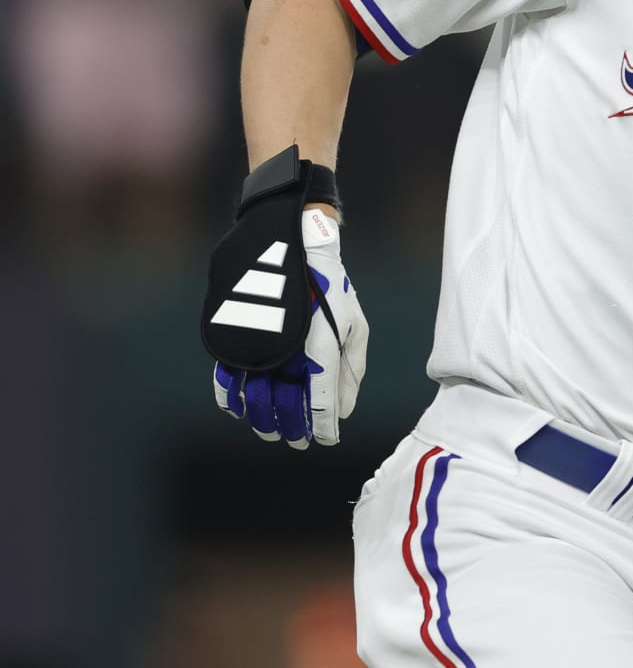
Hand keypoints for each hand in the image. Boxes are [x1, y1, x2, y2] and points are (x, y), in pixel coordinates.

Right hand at [211, 208, 367, 446]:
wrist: (291, 245)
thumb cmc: (330, 287)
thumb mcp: (354, 323)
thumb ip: (350, 367)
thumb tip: (344, 410)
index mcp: (321, 345)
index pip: (320, 400)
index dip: (323, 427)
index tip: (327, 441)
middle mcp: (287, 349)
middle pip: (284, 404)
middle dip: (292, 427)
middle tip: (296, 442)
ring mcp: (258, 343)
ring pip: (254, 397)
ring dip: (262, 419)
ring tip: (272, 430)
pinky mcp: (234, 336)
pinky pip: (225, 378)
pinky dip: (230, 399)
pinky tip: (239, 409)